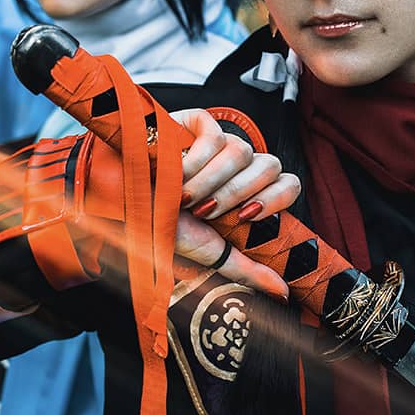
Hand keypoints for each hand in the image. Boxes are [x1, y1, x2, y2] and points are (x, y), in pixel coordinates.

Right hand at [169, 109, 300, 300]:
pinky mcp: (198, 122)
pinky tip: (176, 173)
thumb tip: (284, 292)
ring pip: (242, 150)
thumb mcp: (210, 252)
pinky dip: (196, 160)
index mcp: (250, 192)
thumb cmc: (166, 225)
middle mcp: (240, 165)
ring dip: (212, 181)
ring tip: (186, 197)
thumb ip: (247, 269)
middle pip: (270, 165)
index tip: (245, 218)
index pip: (289, 183)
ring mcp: (220, 142)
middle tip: (206, 212)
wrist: (125, 203)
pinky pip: (215, 135)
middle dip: (237, 193)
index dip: (276, 198)